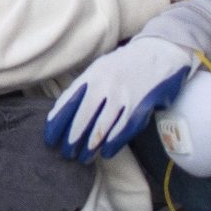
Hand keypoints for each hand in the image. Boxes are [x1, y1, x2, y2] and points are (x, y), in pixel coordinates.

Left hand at [45, 37, 194, 161]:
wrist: (161, 52)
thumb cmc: (125, 65)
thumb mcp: (100, 69)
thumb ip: (83, 88)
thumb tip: (62, 112)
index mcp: (91, 75)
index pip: (67, 103)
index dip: (56, 124)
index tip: (50, 139)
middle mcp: (104, 86)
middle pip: (81, 120)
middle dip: (71, 140)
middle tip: (66, 153)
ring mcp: (122, 97)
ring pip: (100, 129)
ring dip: (90, 147)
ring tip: (83, 158)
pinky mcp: (139, 107)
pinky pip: (121, 131)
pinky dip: (112, 144)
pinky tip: (105, 153)